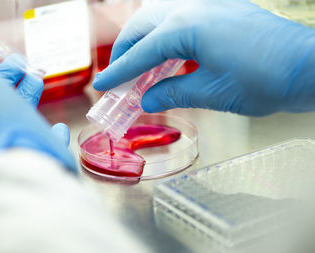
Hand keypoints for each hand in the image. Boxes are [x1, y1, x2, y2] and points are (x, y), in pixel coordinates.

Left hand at [0, 0, 75, 170]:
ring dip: (29, 89)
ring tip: (39, 74)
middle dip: (7, 69)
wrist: (19, 152)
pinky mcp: (37, 143)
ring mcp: (13, 131)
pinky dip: (51, 128)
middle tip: (19, 59)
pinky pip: (45, 134)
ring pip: (21, 107)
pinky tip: (57, 125)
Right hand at [93, 0, 314, 115]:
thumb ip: (172, 93)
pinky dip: (165, 36)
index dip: (119, 72)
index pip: (141, 52)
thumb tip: (147, 100)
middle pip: (143, 25)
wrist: (306, 65)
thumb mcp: (211, 92)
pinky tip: (166, 55)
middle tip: (118, 76)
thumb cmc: (264, 79)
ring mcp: (209, 3)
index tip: (102, 86)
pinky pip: (181, 17)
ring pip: (160, 16)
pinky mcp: (222, 8)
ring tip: (138, 67)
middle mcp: (193, 6)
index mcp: (187, 26)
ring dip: (144, 40)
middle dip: (126, 51)